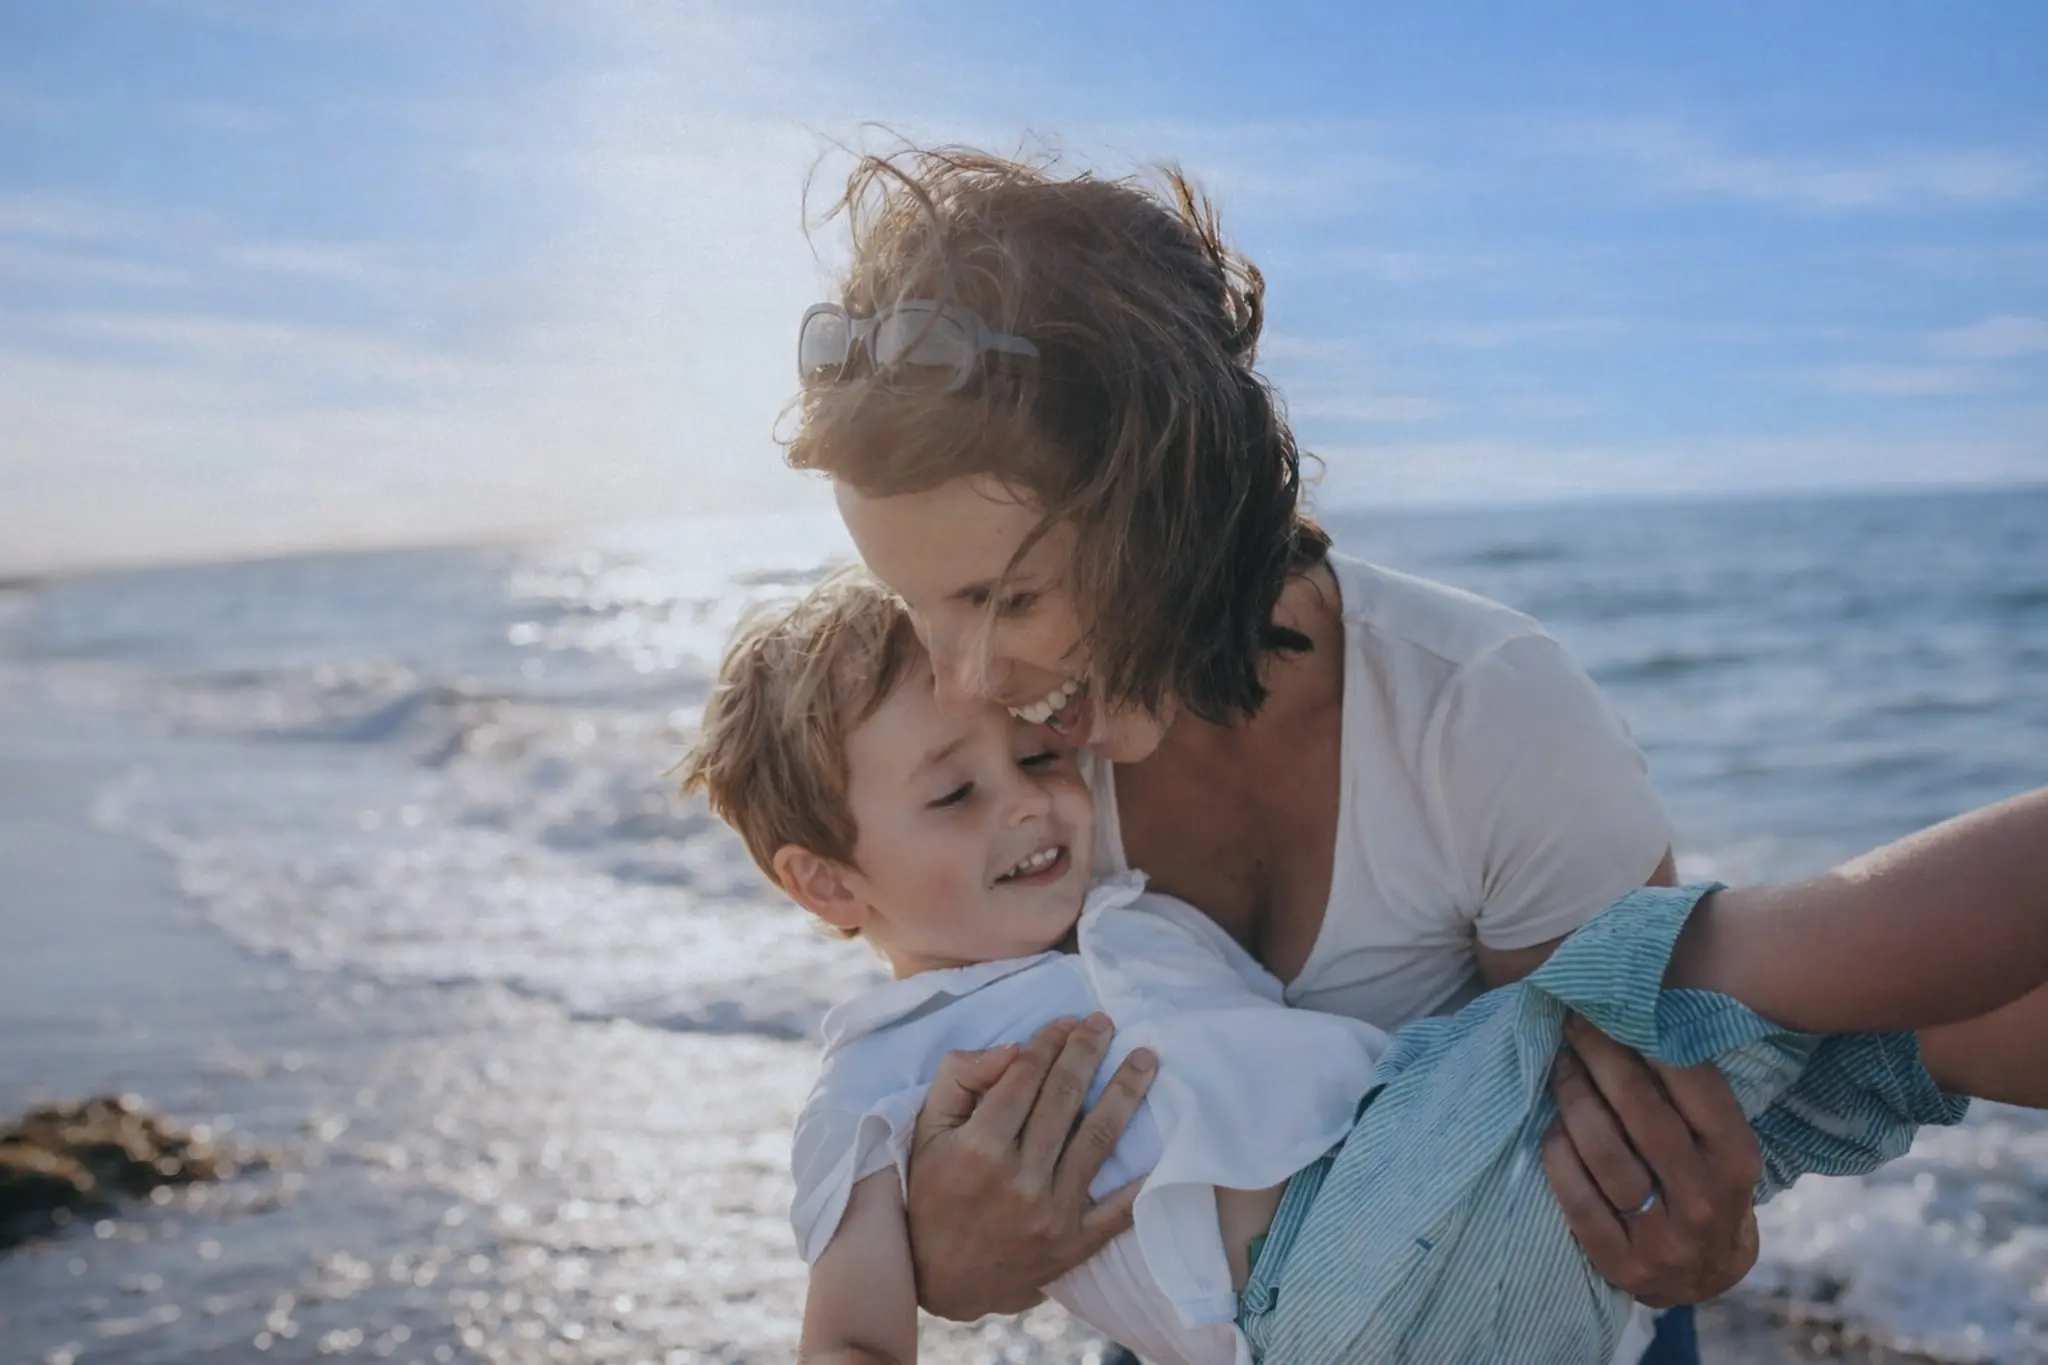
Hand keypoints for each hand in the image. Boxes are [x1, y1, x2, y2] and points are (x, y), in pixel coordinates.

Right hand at [904, 1014, 1156, 1320]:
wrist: (941, 1280)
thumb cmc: (931, 1195)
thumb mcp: (926, 1132)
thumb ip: (960, 1080)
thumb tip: (1011, 1048)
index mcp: (978, 1148)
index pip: (1024, 1078)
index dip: (1048, 1043)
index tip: (1066, 1021)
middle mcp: (1018, 1179)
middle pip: (1064, 1099)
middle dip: (1087, 1052)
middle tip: (1105, 1022)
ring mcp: (1051, 1213)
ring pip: (1098, 1139)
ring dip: (1125, 1093)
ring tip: (1147, 1059)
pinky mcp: (1075, 1243)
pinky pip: (1119, 1208)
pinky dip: (1144, 1178)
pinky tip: (1165, 1143)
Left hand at [1540, 1013, 1762, 1307]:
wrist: (1704, 1277)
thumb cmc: (1705, 1185)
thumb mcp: (1720, 1145)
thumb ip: (1691, 1095)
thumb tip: (1638, 1016)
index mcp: (1736, 1159)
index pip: (1695, 1088)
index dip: (1649, 1041)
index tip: (1614, 1008)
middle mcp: (1703, 1198)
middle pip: (1641, 1113)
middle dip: (1602, 1057)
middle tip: (1574, 1023)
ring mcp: (1662, 1236)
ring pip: (1604, 1153)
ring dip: (1573, 1099)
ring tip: (1559, 1067)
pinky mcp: (1621, 1262)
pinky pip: (1576, 1198)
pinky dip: (1558, 1155)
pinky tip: (1552, 1127)